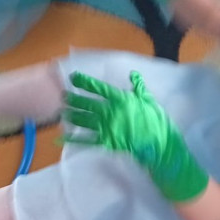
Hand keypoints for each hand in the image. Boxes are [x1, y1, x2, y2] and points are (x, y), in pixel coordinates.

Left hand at [63, 70, 208, 202]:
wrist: (158, 144)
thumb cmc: (155, 122)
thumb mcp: (149, 100)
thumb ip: (138, 87)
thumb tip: (133, 75)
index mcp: (120, 99)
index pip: (97, 88)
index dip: (83, 82)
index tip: (73, 77)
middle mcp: (109, 112)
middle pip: (86, 104)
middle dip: (73, 99)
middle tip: (63, 96)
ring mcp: (106, 127)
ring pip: (83, 120)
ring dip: (72, 116)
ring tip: (63, 113)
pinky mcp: (105, 142)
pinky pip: (86, 140)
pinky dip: (73, 139)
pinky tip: (61, 137)